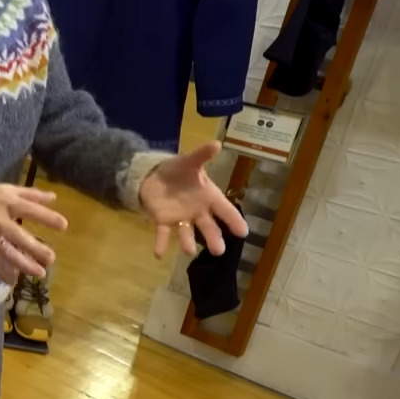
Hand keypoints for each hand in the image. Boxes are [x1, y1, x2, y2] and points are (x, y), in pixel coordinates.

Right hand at [0, 183, 68, 283]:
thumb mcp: (5, 188)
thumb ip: (29, 194)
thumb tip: (53, 197)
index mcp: (7, 202)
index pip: (31, 210)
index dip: (47, 217)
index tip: (63, 226)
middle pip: (19, 236)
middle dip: (35, 248)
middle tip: (51, 258)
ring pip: (6, 253)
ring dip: (23, 264)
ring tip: (38, 273)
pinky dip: (1, 272)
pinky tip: (13, 280)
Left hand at [139, 141, 249, 257]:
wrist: (155, 176)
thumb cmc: (179, 171)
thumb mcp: (190, 161)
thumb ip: (202, 155)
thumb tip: (216, 143)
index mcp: (208, 197)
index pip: (225, 210)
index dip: (234, 220)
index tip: (243, 233)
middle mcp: (198, 211)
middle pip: (208, 227)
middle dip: (213, 238)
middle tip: (220, 251)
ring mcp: (181, 218)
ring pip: (186, 232)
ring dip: (187, 242)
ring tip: (189, 251)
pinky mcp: (163, 220)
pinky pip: (162, 233)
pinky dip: (161, 244)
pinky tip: (158, 254)